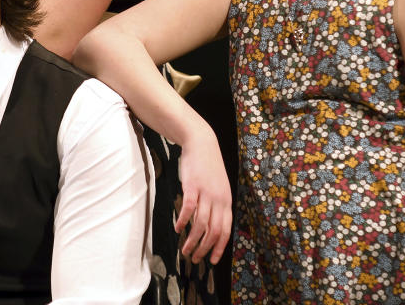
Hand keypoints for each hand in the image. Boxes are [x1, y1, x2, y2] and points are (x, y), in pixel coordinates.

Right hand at [175, 128, 232, 264]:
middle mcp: (219, 199)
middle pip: (214, 231)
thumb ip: (214, 205)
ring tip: (185, 249)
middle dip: (205, 249)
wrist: (202, 143)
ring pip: (201, 224)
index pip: (226, 230)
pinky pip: (189, 208)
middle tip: (195, 259)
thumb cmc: (207, 166)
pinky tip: (177, 228)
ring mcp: (206, 193)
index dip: (219, 247)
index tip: (213, 261)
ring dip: (193, 240)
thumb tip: (207, 225)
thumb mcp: (217, 187)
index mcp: (227, 201)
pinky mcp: (193, 186)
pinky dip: (183, 221)